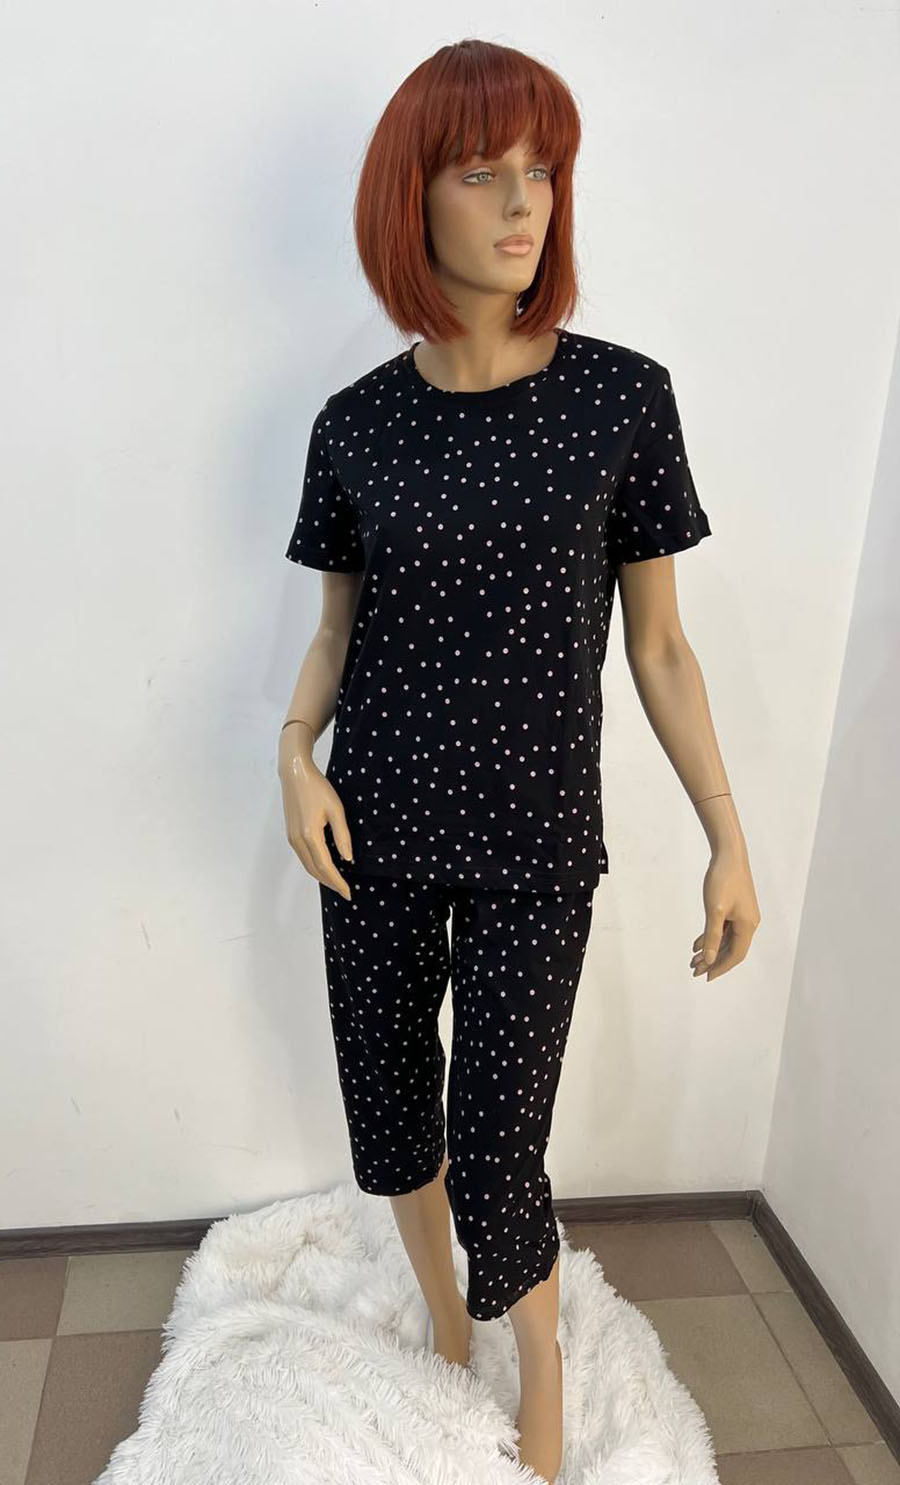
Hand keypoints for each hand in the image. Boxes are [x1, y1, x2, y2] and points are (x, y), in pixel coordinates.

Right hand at [278, 743, 354, 900]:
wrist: (295, 774)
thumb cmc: (318, 788)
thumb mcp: (336, 810)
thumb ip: (342, 835)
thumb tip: (347, 858)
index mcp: (310, 835)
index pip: (326, 866)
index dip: (337, 881)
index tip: (348, 892)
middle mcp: (298, 840)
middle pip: (314, 870)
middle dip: (330, 882)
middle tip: (345, 891)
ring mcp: (292, 838)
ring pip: (307, 865)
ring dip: (321, 876)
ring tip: (337, 881)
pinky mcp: (291, 834)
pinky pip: (304, 857)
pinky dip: (315, 865)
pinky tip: (325, 865)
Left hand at [691, 844, 759, 980]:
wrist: (729, 853)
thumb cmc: (723, 879)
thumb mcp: (715, 910)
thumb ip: (712, 937)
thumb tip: (710, 959)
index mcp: (748, 925)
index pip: (735, 955)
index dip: (720, 968)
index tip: (705, 977)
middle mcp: (749, 922)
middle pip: (731, 949)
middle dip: (713, 961)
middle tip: (695, 970)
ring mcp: (743, 914)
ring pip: (726, 939)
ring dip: (711, 950)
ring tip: (693, 960)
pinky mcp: (736, 907)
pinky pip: (724, 928)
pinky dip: (712, 937)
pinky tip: (697, 943)